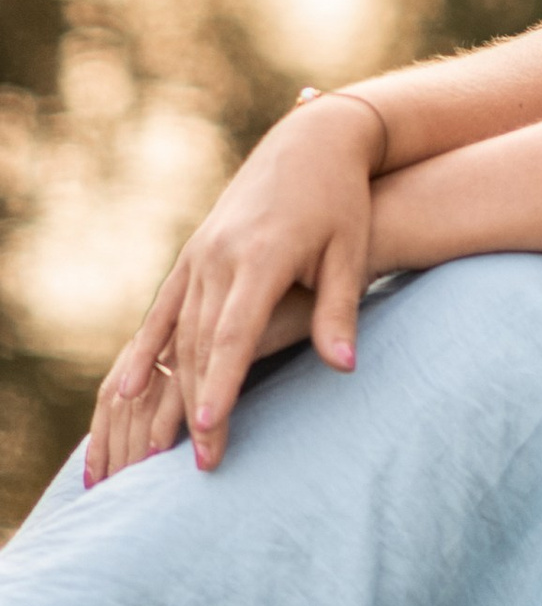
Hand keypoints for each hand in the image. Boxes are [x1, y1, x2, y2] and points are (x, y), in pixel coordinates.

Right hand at [91, 96, 378, 477]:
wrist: (311, 141)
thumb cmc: (341, 200)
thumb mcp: (349, 250)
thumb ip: (340, 311)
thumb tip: (345, 368)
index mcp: (261, 256)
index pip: (235, 335)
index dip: (221, 384)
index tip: (210, 430)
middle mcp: (220, 257)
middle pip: (200, 345)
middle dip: (199, 406)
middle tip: (201, 464)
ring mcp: (199, 255)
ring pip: (178, 334)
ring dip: (170, 391)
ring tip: (163, 447)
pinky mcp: (192, 254)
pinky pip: (162, 312)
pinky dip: (145, 354)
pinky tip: (127, 392)